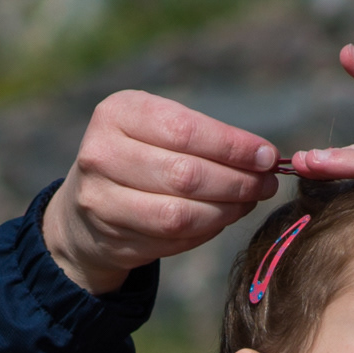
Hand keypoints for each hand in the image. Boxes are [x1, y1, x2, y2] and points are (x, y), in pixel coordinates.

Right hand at [42, 90, 283, 293]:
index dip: (233, 146)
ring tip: (247, 203)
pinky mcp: (112, 238)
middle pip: (186, 174)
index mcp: (117, 113)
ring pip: (180, 214)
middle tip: (266, 185)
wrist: (86, 204)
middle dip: (237, 182)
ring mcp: (101, 201)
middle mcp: (102, 154)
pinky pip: (173, 239)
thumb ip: (203, 137)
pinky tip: (221, 219)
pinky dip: (206, 231)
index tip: (267, 157)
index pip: (185, 130)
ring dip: (225, 211)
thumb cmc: (138, 157)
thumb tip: (264, 159)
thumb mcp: (156, 129)